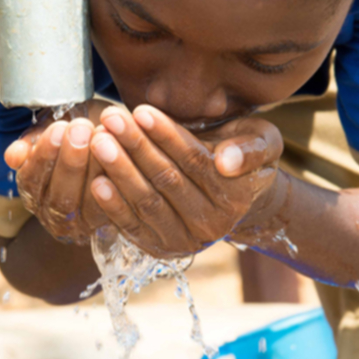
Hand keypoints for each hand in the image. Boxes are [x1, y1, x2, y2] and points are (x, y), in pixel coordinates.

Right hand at [4, 99, 111, 243]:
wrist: (110, 145)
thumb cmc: (77, 137)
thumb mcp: (52, 134)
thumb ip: (32, 143)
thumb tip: (13, 157)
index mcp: (33, 193)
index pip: (32, 180)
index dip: (44, 155)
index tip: (58, 127)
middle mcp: (54, 217)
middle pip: (59, 197)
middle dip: (71, 161)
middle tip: (82, 129)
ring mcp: (83, 224)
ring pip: (87, 204)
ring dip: (95, 168)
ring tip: (103, 137)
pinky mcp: (110, 224)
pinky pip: (114, 207)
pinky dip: (118, 181)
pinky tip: (122, 152)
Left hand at [87, 104, 283, 257]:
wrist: (233, 192)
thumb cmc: (242, 153)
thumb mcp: (263, 141)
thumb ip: (252, 148)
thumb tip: (226, 162)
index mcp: (236, 196)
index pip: (195, 161)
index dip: (167, 136)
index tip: (141, 111)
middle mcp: (212, 224)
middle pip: (168, 180)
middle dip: (136, 147)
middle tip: (110, 119)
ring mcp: (185, 239)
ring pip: (148, 202)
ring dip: (120, 171)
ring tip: (99, 141)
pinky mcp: (160, 247)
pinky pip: (134, 226)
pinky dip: (113, 206)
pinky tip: (96, 182)